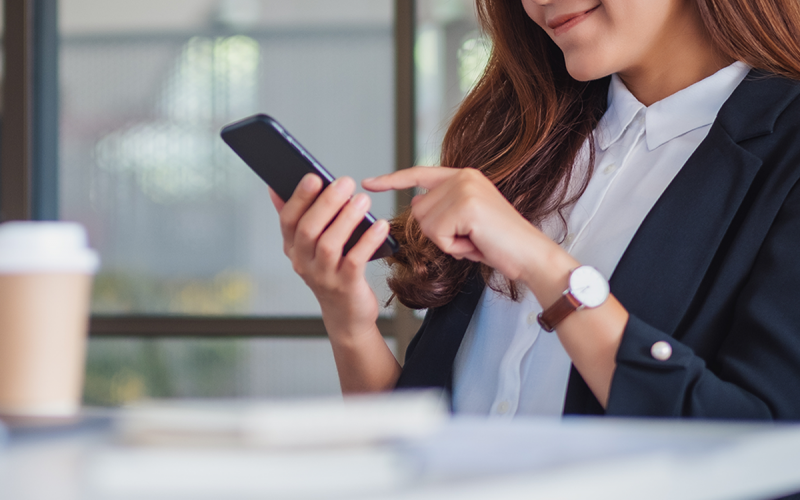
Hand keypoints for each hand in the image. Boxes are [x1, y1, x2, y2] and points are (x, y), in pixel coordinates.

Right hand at [270, 174, 389, 339]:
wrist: (346, 314)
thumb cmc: (332, 271)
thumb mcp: (310, 247)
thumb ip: (297, 218)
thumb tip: (276, 188)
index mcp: (293, 248)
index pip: (288, 220)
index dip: (299, 198)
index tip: (313, 176)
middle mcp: (303, 262)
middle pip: (308, 230)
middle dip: (326, 203)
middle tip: (344, 182)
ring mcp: (323, 276)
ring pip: (329, 244)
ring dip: (346, 219)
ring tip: (363, 199)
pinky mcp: (345, 286)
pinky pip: (355, 261)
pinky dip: (367, 242)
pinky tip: (380, 225)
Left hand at [363, 167, 566, 282]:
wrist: (529, 254)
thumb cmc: (499, 243)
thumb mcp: (467, 220)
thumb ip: (443, 208)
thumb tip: (417, 207)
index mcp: (463, 176)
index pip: (418, 174)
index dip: (392, 180)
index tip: (369, 182)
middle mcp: (463, 176)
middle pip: (419, 210)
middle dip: (438, 233)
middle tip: (469, 237)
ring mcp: (464, 189)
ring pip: (427, 224)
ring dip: (447, 242)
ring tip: (474, 240)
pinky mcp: (466, 206)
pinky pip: (439, 235)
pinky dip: (454, 248)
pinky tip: (475, 243)